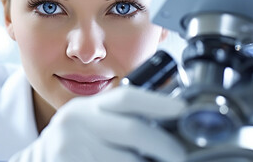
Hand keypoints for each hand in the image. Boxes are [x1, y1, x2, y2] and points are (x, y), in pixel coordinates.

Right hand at [9, 86, 185, 161]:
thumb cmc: (70, 145)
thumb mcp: (87, 124)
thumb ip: (115, 118)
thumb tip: (163, 120)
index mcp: (85, 108)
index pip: (126, 97)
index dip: (158, 102)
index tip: (182, 110)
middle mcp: (77, 122)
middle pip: (132, 129)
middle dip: (164, 144)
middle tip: (179, 154)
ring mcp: (72, 147)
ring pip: (127, 159)